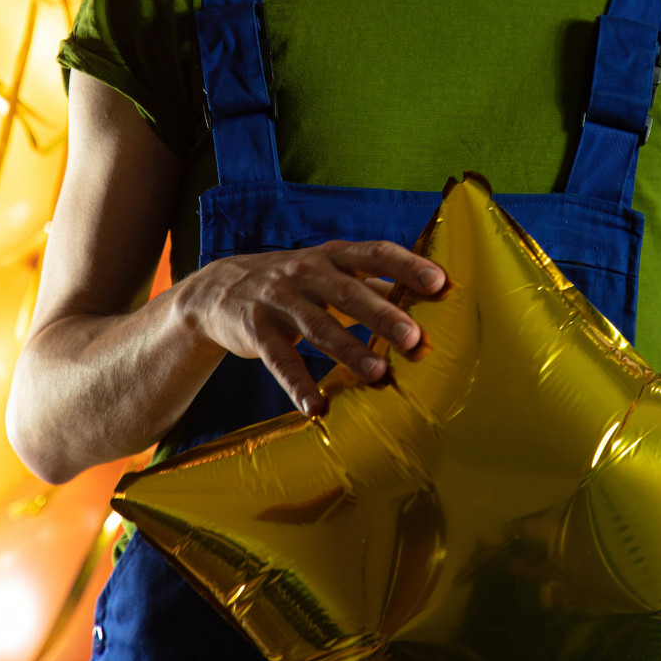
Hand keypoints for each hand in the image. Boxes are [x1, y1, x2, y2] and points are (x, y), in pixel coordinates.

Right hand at [184, 239, 445, 415]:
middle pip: (349, 292)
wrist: (221, 289)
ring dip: (349, 350)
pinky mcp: (256, 328)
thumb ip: (374, 282)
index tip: (440, 283)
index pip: (376, 253)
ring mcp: (279, 299)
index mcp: (333, 255)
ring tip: (378, 373)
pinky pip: (279, 359)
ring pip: (318, 326)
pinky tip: (316, 407)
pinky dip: (297, 384)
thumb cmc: (296, 282)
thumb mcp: (330, 272)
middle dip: (382, 314)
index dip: (408, 266)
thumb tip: (433, 293)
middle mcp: (307, 271)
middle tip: (413, 337)